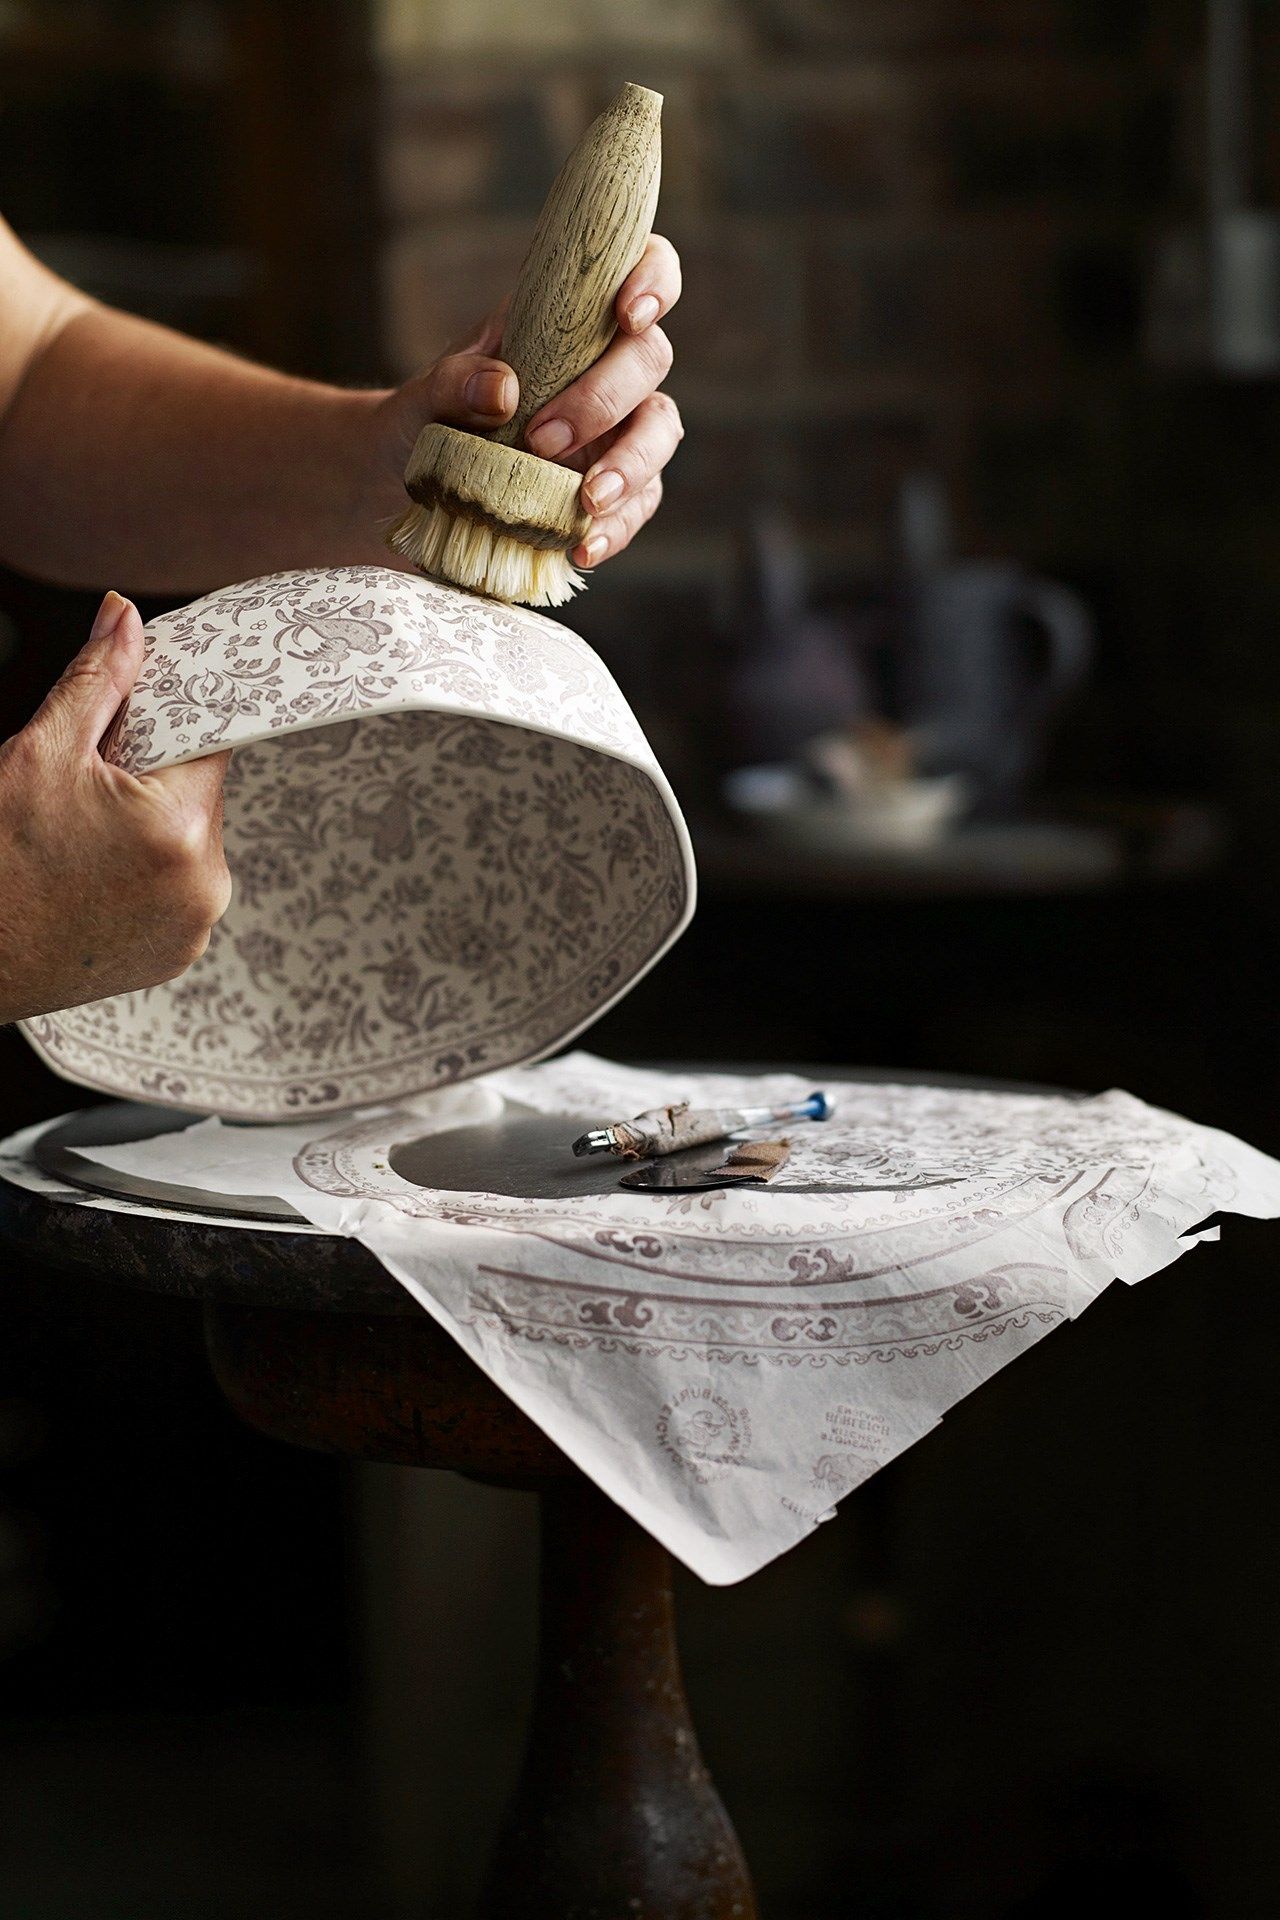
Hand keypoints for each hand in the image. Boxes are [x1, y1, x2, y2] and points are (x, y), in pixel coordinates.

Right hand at [0, 592, 230, 1024]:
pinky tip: (94, 878)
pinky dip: (145, 873)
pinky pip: (178, 887)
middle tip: (86, 792)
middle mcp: (205, 882)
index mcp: (180, 825)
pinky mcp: (181, 952)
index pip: (210, 738)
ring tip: (83, 843)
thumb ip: (97, 682)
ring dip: (148, 826)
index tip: (136, 722)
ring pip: (187, 839)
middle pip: (197, 790)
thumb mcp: (39, 755)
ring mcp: (196, 925)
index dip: (169, 721)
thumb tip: (125, 618)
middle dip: (150, 778)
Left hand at [379, 234, 682, 571]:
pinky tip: (581, 546)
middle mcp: (605, 368)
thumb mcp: (423, 395)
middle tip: (544, 441)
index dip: (652, 280)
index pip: (639, 271)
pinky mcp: (616, 491)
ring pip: (660, 432)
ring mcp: (618, 430)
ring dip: (630, 466)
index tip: (627, 314)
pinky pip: (639, 504)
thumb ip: (455, 382)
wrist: (404, 491)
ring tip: (585, 501)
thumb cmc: (422, 423)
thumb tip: (502, 391)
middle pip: (650, 359)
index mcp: (569, 320)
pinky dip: (617, 527)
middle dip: (605, 399)